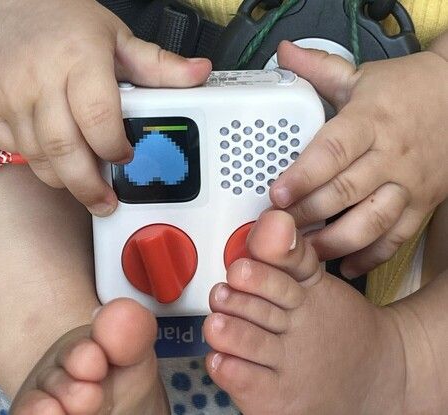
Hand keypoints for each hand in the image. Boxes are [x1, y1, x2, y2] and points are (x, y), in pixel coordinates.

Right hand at [0, 0, 210, 215]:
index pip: (99, 120)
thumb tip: (200, 74)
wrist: (5, 5)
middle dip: (88, 187)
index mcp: (79, 58)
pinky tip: (53, 155)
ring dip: (64, 177)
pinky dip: (37, 161)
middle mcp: (39, 77)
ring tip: (81, 180)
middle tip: (104, 202)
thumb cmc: (65, 22)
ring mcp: (7, 93)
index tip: (125, 159)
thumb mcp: (117, 37)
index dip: (114, 149)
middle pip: (64, 150)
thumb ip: (158, 64)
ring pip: (38, 158)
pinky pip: (14, 151)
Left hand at [270, 41, 447, 276]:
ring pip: (372, 222)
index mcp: (371, 121)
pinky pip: (397, 239)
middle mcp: (391, 156)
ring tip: (306, 254)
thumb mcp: (362, 76)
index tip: (276, 193)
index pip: (333, 151)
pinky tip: (347, 266)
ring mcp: (408, 184)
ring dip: (336, 243)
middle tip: (277, 229)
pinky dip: (372, 257)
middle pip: (345, 192)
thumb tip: (285, 52)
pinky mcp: (421, 205)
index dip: (303, 175)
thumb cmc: (407, 90)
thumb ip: (319, 68)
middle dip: (308, 215)